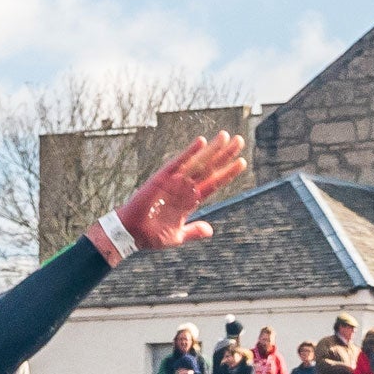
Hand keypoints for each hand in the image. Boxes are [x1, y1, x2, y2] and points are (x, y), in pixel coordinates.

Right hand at [105, 131, 242, 254]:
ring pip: (198, 163)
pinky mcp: (162, 178)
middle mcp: (185, 188)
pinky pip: (178, 163)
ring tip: (226, 136)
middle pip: (210, 168)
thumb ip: (193, 231)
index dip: (228, 173)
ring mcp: (174, 182)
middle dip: (225, 155)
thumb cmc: (151, 236)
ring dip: (212, 150)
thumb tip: (210, 231)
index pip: (214, 183)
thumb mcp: (177, 236)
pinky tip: (202, 142)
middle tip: (239, 140)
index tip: (242, 162)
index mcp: (190, 201)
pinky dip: (189, 153)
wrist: (131, 234)